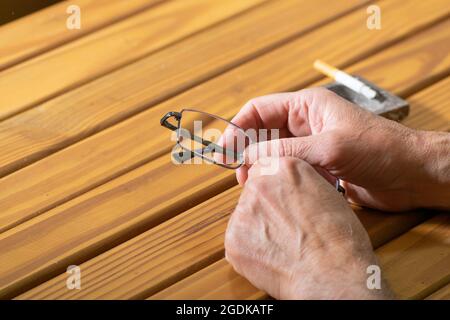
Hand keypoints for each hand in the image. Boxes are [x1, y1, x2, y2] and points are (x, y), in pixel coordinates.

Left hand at [225, 157, 392, 298]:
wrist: (334, 274)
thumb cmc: (338, 239)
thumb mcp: (325, 192)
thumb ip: (298, 182)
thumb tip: (285, 188)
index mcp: (284, 167)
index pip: (264, 168)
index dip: (273, 188)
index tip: (278, 201)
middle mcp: (259, 184)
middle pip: (252, 191)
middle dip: (264, 207)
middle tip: (284, 227)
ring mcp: (242, 211)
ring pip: (244, 216)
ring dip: (256, 228)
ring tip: (282, 244)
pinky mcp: (233, 238)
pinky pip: (237, 240)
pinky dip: (250, 249)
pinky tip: (272, 256)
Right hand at [231, 87, 449, 210]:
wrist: (412, 175)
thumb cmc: (379, 149)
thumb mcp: (328, 147)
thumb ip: (286, 152)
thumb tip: (249, 158)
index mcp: (306, 106)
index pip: (259, 110)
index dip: (237, 128)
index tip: (223, 150)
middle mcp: (305, 124)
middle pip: (262, 133)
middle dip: (246, 150)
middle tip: (236, 174)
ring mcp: (310, 146)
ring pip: (273, 154)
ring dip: (260, 167)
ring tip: (252, 185)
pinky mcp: (317, 167)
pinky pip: (288, 171)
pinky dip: (277, 179)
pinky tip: (274, 192)